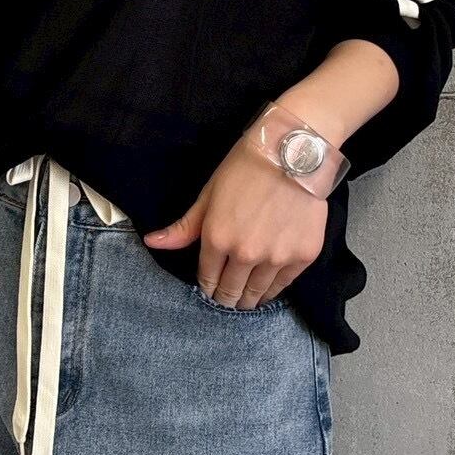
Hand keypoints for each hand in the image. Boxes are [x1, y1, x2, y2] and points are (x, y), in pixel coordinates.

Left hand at [143, 140, 327, 308]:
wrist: (294, 151)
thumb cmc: (247, 168)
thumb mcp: (209, 195)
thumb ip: (184, 227)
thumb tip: (152, 242)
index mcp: (217, 239)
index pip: (207, 278)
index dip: (207, 288)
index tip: (210, 291)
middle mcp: (245, 254)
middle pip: (231, 292)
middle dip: (226, 299)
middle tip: (227, 301)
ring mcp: (276, 257)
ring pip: (257, 293)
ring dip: (249, 300)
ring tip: (246, 302)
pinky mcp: (303, 256)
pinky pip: (284, 284)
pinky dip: (273, 290)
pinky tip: (267, 290)